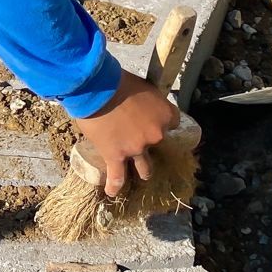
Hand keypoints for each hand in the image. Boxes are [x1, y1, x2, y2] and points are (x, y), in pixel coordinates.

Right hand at [70, 71, 179, 197]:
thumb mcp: (142, 85)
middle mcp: (155, 134)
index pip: (173, 122)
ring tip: (140, 173)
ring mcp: (137, 148)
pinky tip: (113, 192)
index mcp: (165, 114)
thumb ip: (147, 99)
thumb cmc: (118, 80)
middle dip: (149, 141)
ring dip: (143, 170)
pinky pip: (118, 176)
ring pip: (144, 167)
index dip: (161, 120)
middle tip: (137, 135)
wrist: (97, 88)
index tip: (153, 118)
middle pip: (158, 143)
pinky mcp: (116, 156)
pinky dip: (115, 185)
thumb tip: (141, 103)